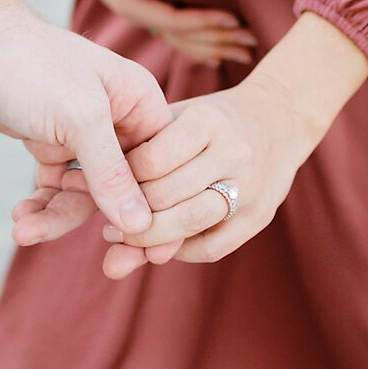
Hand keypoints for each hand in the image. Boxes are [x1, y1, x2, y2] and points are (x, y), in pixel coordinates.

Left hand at [0, 9, 171, 238]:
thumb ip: (111, 172)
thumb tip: (140, 224)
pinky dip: (41, 204)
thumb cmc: (29, 64)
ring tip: (24, 231)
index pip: (164, 167)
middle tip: (105, 266)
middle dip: (105, 223)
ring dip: (58, 216)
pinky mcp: (49, 140)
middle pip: (126, 186)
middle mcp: (117, 118)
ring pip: (86, 192)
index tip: (150, 254)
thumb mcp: (78, 118)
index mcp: (139, 102)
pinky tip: (20, 217)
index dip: (158, 210)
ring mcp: (81, 132)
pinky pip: (56, 187)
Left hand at [97, 12, 367, 277]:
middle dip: (129, 212)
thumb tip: (87, 188)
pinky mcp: (262, 215)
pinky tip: (163, 244)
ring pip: (190, 223)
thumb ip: (139, 149)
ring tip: (127, 236)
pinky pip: (212, 247)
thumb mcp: (178, 117)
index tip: (105, 184)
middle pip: (167, 195)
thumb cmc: (212, 120)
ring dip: (149, 238)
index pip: (152, 160)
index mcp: (209, 120)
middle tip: (108, 221)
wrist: (280, 120)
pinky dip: (179, 251)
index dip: (121, 177)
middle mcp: (234, 151)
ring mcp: (252, 186)